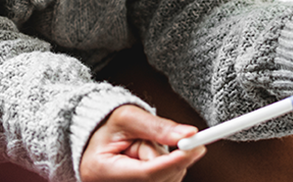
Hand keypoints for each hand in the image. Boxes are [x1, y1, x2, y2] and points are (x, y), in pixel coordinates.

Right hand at [80, 105, 205, 181]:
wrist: (95, 139)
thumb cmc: (106, 126)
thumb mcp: (128, 117)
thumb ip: (158, 127)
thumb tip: (188, 135)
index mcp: (101, 171)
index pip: (146, 174)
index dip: (174, 162)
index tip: (196, 147)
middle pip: (159, 179)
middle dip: (167, 159)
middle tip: (150, 141)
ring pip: (166, 181)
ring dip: (165, 163)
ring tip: (141, 150)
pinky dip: (166, 171)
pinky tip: (149, 161)